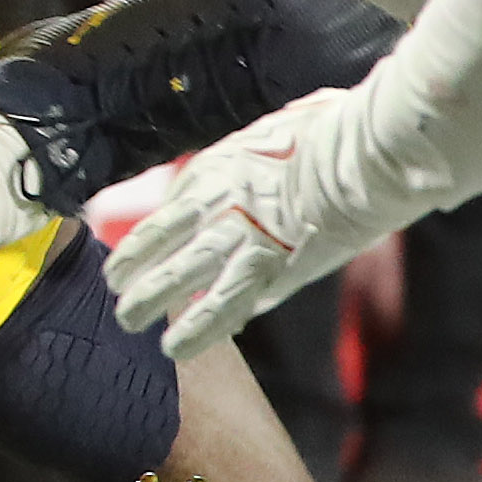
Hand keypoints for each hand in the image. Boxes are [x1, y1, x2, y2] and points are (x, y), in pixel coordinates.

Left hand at [104, 90, 391, 357]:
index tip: (128, 263)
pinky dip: (205, 326)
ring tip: (139, 328)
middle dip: (136, 276)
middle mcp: (217, 205)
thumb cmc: (328, 134)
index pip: (165, 215)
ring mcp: (241, 237)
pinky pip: (230, 302)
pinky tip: (182, 347)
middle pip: (162, 246)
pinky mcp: (272, 267)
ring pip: (186, 277)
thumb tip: (240, 168)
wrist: (362, 153)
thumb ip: (246, 161)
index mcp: (214, 172)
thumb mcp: (269, 135)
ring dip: (157, 304)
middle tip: (119, 301)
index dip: (144, 244)